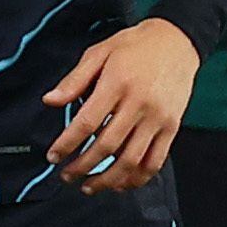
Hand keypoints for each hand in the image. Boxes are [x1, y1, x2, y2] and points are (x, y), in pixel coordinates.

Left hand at [43, 20, 200, 194]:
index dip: (67, 144)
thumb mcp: (99, 52)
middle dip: (82, 166)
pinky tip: (120, 184)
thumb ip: (75, 80)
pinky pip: (155, 161)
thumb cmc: (135, 46)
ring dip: (107, 179)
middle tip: (66, 175)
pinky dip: (137, 178)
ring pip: (131, 160)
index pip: (86, 122)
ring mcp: (158, 118)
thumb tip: (49, 101)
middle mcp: (139, 104)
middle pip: (107, 146)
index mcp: (117, 84)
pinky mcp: (171, 127)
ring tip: (89, 186)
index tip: (53, 156)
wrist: (177, 40)